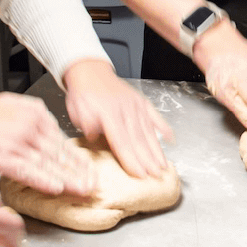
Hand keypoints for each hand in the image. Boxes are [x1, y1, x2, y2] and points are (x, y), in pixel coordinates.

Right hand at [0, 93, 95, 196]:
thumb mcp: (14, 104)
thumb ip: (34, 115)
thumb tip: (50, 127)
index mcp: (36, 113)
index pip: (62, 140)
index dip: (78, 158)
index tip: (90, 170)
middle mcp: (30, 126)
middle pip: (59, 153)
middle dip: (79, 172)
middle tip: (95, 185)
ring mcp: (16, 142)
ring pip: (48, 164)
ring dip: (67, 179)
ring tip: (83, 191)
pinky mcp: (1, 156)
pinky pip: (26, 171)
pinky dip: (42, 180)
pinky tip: (56, 188)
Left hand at [63, 59, 172, 178]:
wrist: (91, 71)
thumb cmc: (83, 94)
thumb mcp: (75, 109)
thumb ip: (86, 124)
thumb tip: (94, 137)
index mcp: (108, 113)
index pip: (121, 141)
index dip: (131, 159)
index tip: (140, 174)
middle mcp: (125, 109)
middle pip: (138, 139)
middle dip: (148, 160)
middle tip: (156, 176)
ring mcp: (136, 105)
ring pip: (148, 131)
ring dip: (157, 150)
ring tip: (163, 165)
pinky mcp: (141, 101)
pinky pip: (155, 115)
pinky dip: (164, 127)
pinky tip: (171, 139)